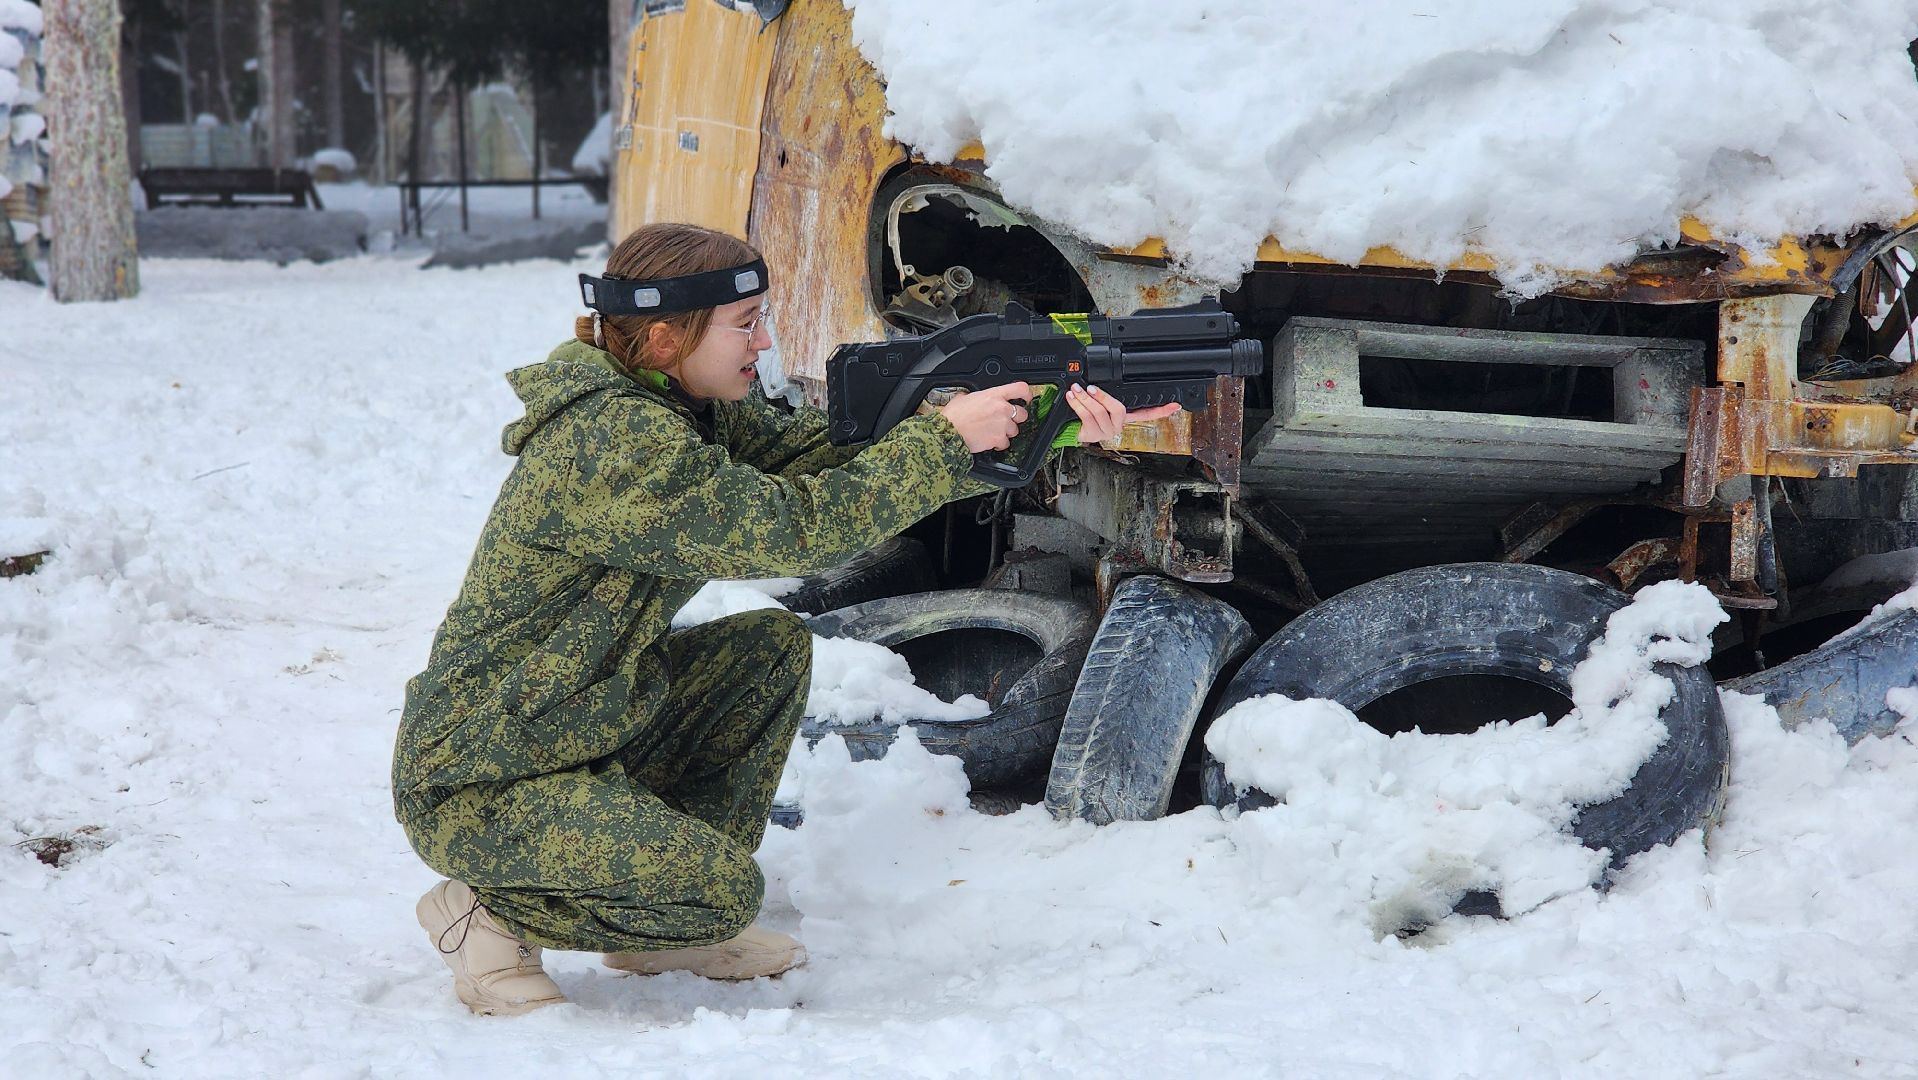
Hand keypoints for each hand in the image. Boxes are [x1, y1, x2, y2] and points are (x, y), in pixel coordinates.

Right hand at [939, 382, 1031, 451]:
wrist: (948, 432)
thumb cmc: (953, 416)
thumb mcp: (964, 397)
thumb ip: (976, 397)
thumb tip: (975, 398)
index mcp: (994, 395)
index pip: (1020, 389)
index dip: (1026, 394)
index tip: (1026, 399)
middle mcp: (1002, 409)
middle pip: (1022, 413)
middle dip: (1016, 418)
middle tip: (1005, 421)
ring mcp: (1002, 425)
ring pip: (1014, 430)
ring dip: (1006, 432)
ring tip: (992, 432)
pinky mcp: (999, 439)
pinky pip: (1005, 443)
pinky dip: (999, 444)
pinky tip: (989, 441)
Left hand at [1064, 384, 1180, 442]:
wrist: (1073, 430)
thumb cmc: (1087, 414)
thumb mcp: (1100, 404)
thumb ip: (1105, 394)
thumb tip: (1099, 378)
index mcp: (1124, 417)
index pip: (1146, 414)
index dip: (1161, 410)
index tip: (1175, 405)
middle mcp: (1118, 425)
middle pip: (1118, 409)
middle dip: (1103, 396)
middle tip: (1091, 387)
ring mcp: (1106, 431)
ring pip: (1099, 412)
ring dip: (1085, 399)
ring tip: (1076, 389)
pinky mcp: (1094, 434)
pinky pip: (1087, 417)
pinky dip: (1077, 405)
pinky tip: (1072, 398)